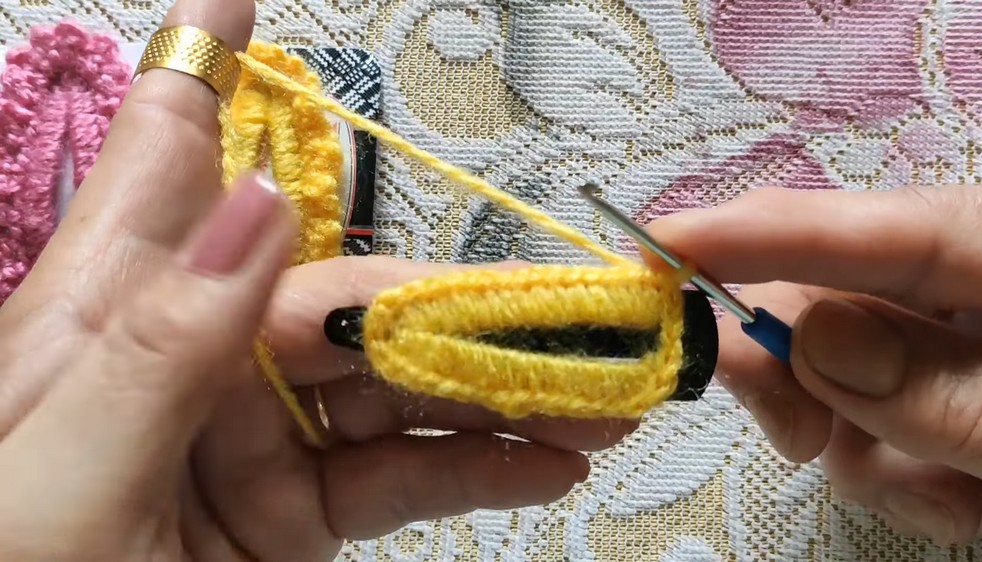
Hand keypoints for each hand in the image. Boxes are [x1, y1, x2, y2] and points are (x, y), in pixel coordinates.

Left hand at [0, 1, 632, 559]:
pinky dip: (478, 471)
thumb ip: (164, 344)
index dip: (209, 65)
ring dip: (503, 390)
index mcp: (116, 314)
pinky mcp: (296, 512)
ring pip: (399, 384)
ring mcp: (259, 435)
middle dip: (469, 296)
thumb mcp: (64, 475)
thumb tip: (261, 202)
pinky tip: (545, 462)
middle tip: (578, 305)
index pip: (170, 157)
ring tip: (600, 399)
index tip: (238, 0)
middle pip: (352, 292)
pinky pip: (400, 477)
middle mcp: (202, 355)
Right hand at [645, 186, 981, 544]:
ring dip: (865, 446)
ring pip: (838, 367)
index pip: (879, 230)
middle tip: (796, 439)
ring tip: (955, 501)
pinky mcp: (942, 381)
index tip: (659, 244)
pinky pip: (873, 412)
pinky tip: (964, 499)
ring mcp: (956, 335)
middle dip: (798, 369)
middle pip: (834, 294)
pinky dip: (894, 467)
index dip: (765, 232)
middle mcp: (972, 282)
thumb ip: (946, 394)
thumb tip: (811, 339)